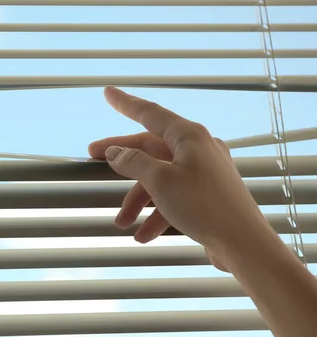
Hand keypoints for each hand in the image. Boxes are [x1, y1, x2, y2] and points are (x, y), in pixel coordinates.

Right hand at [89, 87, 273, 269]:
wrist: (244, 244)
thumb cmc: (203, 206)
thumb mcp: (160, 181)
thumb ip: (133, 163)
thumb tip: (114, 152)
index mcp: (189, 136)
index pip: (150, 113)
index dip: (126, 103)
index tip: (107, 92)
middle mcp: (197, 149)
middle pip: (150, 148)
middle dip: (123, 162)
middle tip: (92, 159)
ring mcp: (203, 172)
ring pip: (160, 178)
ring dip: (138, 200)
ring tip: (122, 222)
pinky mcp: (206, 195)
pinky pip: (174, 197)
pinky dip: (156, 214)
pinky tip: (144, 236)